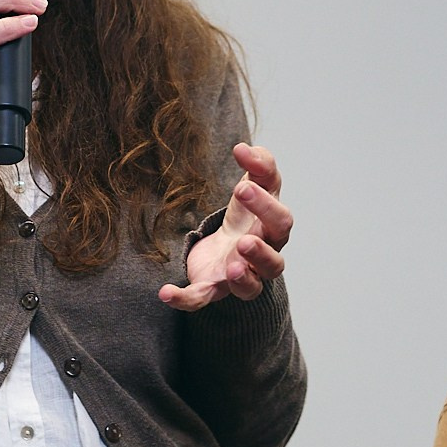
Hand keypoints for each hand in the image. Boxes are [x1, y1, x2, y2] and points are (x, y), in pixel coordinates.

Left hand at [160, 143, 290, 310]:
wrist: (228, 247)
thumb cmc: (248, 214)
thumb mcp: (257, 184)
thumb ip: (259, 164)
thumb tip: (246, 147)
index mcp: (273, 229)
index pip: (281, 220)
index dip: (264, 206)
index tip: (240, 188)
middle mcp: (262, 258)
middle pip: (274, 261)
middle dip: (260, 251)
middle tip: (243, 240)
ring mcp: (239, 276)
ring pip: (250, 288)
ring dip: (242, 279)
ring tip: (231, 268)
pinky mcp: (214, 288)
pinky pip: (201, 298)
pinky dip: (184, 299)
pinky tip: (165, 293)